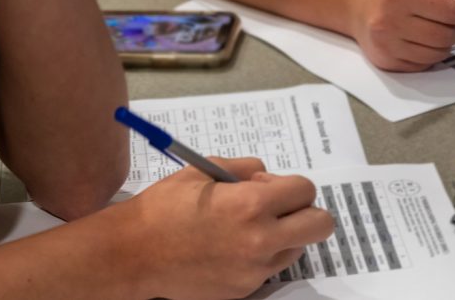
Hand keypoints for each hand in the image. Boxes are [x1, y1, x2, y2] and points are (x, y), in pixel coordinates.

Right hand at [124, 157, 333, 299]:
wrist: (134, 252)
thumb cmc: (164, 207)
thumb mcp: (202, 170)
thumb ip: (243, 167)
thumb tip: (265, 175)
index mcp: (251, 205)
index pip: (305, 190)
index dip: (289, 183)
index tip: (268, 185)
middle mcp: (260, 239)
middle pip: (320, 224)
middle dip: (305, 210)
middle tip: (278, 206)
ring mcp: (254, 270)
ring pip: (298, 247)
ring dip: (284, 233)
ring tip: (249, 226)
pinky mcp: (244, 289)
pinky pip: (271, 267)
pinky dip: (263, 254)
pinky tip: (233, 245)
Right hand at [349, 0, 454, 71]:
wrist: (356, 2)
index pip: (452, 10)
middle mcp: (388, 21)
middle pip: (447, 35)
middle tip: (452, 20)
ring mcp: (385, 44)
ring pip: (438, 54)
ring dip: (446, 42)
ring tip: (436, 28)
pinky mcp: (385, 61)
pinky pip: (424, 64)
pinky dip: (431, 54)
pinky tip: (421, 40)